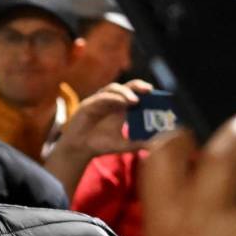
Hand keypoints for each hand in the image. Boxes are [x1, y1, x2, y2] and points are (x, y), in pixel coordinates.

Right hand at [44, 79, 151, 193]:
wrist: (80, 150)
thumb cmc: (100, 144)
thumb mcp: (122, 144)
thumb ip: (136, 144)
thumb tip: (154, 145)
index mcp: (121, 108)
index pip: (135, 94)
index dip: (144, 92)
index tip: (156, 95)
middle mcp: (111, 101)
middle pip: (126, 87)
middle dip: (138, 86)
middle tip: (148, 90)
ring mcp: (99, 101)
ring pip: (114, 89)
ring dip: (125, 92)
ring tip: (135, 100)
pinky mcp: (89, 104)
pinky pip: (102, 97)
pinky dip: (112, 98)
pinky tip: (121, 103)